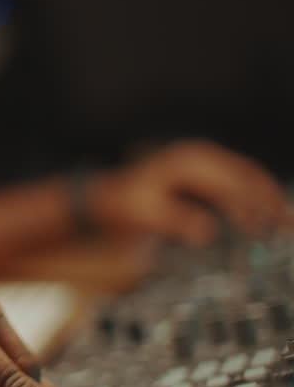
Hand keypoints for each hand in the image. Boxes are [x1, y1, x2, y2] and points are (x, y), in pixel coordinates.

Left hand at [88, 139, 289, 245]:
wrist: (110, 195)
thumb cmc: (127, 205)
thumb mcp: (146, 214)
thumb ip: (176, 221)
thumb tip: (205, 232)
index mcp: (188, 161)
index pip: (229, 182)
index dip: (249, 204)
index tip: (262, 227)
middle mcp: (200, 154)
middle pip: (246, 174)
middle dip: (269, 198)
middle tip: (287, 224)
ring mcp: (205, 159)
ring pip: (248, 174)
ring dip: (268, 196)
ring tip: (285, 221)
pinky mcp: (207, 169)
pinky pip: (239, 179)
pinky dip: (256, 194)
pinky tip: (267, 213)